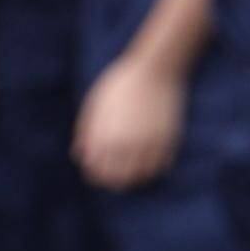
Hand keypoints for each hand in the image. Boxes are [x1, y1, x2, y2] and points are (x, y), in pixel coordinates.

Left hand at [74, 50, 185, 188]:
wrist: (155, 69)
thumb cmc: (120, 85)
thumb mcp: (94, 106)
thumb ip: (85, 132)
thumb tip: (80, 155)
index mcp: (104, 138)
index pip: (96, 174)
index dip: (96, 175)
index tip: (99, 169)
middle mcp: (126, 145)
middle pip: (118, 181)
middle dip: (115, 180)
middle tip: (116, 172)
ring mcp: (149, 143)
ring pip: (142, 177)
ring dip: (136, 177)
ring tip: (134, 169)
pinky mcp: (169, 139)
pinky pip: (162, 166)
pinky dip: (155, 168)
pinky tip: (150, 160)